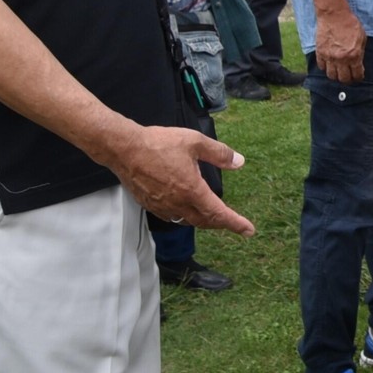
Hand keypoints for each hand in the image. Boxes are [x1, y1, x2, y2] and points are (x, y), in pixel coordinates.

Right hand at [110, 125, 253, 234]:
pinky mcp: (150, 204)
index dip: (236, 223)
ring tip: (213, 217)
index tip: (248, 230)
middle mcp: (177, 203)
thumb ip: (219, 153)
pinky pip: (172, 216)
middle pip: (204, 221)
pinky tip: (187, 209)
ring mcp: (162, 206)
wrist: (124, 149)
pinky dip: (185, 216)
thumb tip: (239, 162)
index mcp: (192, 190)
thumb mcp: (195, 142)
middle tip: (234, 223)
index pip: (218, 213)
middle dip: (221, 224)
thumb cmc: (158, 143)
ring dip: (203, 221)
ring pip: (187, 220)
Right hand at [315, 6, 366, 82]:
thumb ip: (360, 52)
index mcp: (354, 55)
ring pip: (331, 76)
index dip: (358, 78)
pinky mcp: (320, 52)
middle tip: (349, 77)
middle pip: (343, 79)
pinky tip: (330, 64)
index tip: (358, 77)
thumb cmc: (350, 24)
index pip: (357, 75)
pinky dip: (326, 68)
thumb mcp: (362, 37)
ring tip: (338, 72)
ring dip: (336, 76)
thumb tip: (358, 62)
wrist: (334, 15)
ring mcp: (329, 57)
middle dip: (347, 80)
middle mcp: (341, 59)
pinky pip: (321, 67)